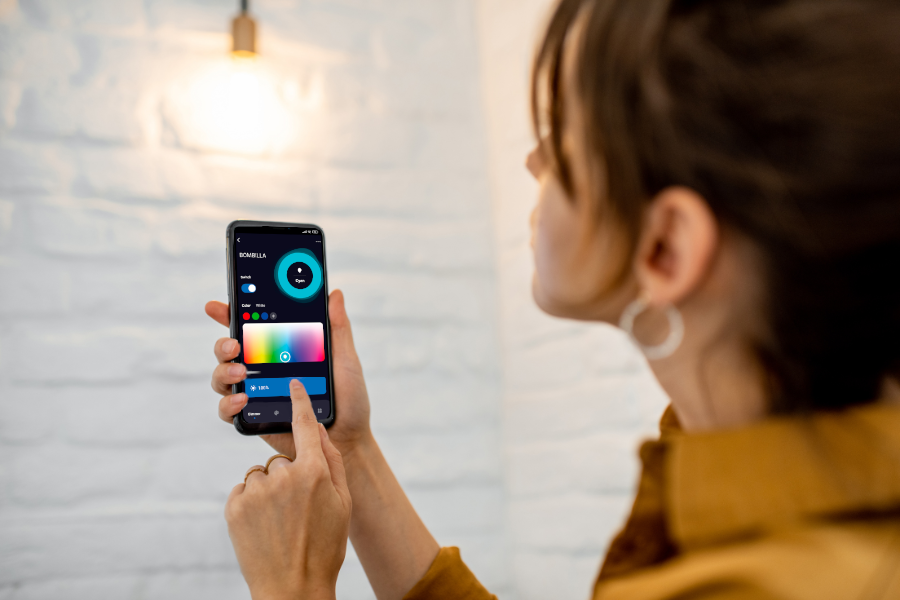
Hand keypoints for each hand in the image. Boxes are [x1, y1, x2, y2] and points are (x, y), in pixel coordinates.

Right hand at [206, 289, 372, 458]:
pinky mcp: (252, 418)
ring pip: (222, 377)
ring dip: (224, 371)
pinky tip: (242, 400)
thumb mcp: (345, 359)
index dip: (230, 314)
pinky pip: (228, 409)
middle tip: (235, 344)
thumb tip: (335, 293)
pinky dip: (228, 403)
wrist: (349, 438)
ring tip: (241, 373)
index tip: (217, 306)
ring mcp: (255, 393)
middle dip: (223, 343)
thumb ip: (338, 328)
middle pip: (228, 350)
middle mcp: (262, 369)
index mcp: (281, 350)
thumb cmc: (349, 398)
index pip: (251, 328)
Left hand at [225, 380, 351, 599]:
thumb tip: (320, 434)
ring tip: (280, 522)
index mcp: (315, 473)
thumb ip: (332, 464)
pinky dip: (251, 504)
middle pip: (283, 459)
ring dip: (269, 491)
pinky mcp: (235, 507)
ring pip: (261, 475)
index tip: (293, 384)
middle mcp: (284, 476)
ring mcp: (257, 491)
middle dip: (289, 477)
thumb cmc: (324, 546)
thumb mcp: (342, 503)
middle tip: (298, 510)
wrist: (292, 588)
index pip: (305, 425)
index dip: (300, 401)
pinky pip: (244, 491)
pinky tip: (263, 527)